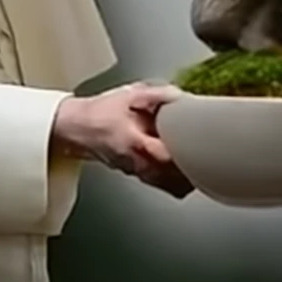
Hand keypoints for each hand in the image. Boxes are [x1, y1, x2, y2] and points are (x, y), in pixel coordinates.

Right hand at [52, 82, 194, 199]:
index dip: (189, 152)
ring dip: (187, 175)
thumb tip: (180, 96)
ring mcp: (139, 173)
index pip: (168, 157)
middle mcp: (138, 164)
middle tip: (205, 150)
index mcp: (136, 143)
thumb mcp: (128, 95)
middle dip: (194, 166)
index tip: (202, 142)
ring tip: (197, 157)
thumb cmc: (99, 113)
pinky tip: (182, 166)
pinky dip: (178, 180)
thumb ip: (157, 95)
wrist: (76, 128)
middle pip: (176, 178)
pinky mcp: (139, 176)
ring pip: (173, 186)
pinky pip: (165, 186)